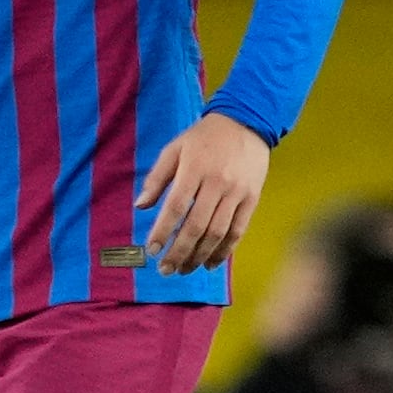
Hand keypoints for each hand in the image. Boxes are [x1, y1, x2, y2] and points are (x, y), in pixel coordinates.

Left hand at [141, 115, 274, 274]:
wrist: (247, 122)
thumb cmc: (205, 137)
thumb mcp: (175, 148)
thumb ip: (157, 177)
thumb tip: (140, 206)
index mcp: (195, 168)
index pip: (176, 207)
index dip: (163, 231)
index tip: (151, 250)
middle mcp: (217, 182)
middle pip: (196, 226)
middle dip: (179, 252)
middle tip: (165, 269)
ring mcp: (237, 192)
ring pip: (217, 233)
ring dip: (199, 256)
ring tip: (184, 270)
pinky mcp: (252, 199)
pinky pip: (238, 230)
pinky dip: (224, 251)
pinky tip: (210, 263)